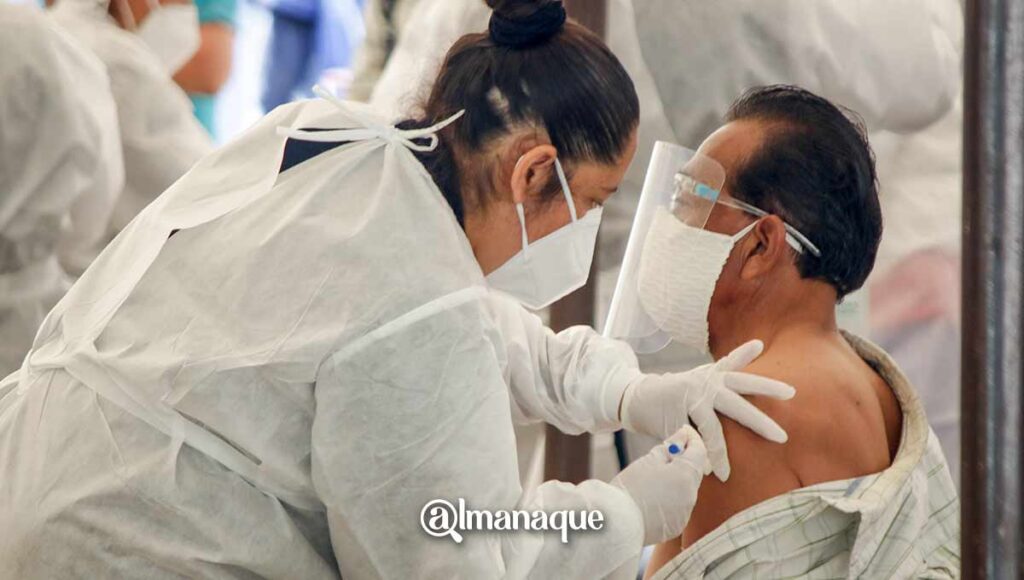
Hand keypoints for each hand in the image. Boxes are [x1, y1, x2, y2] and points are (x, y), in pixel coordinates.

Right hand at [611, 425, 708, 544]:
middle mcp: (691, 495)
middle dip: (683, 460)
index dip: (692, 438)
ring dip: (677, 480)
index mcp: (685, 475)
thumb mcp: (648, 461)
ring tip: (654, 476)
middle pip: (693, 471)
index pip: (699, 451)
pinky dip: (671, 498)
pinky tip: (653, 497)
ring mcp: (685, 513)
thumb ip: (669, 448)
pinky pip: (679, 507)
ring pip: (686, 490)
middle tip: (667, 451)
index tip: (684, 431)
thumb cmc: (630, 487)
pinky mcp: (676, 526)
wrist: (617, 522)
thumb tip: (682, 437)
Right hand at [620, 340, 793, 480]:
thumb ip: (730, 363)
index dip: (767, 385)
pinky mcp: (674, 414)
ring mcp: (690, 399)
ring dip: (719, 454)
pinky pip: (689, 441)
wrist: (638, 396)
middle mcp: (705, 385)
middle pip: (737, 404)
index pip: (744, 378)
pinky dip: (694, 456)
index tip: (791, 392)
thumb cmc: (678, 390)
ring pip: (712, 429)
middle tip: (782, 437)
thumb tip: (758, 343)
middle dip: (760, 422)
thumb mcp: (704, 374)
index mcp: (715, 377)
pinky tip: (703, 471)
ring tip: (726, 473)